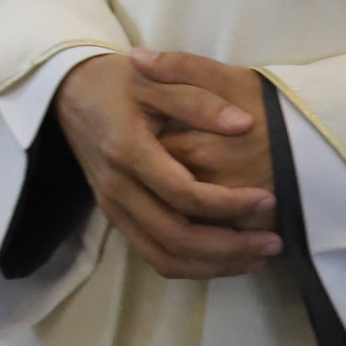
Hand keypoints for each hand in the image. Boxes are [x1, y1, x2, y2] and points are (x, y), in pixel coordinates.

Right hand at [51, 53, 281, 279]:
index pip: (184, 194)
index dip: (229, 203)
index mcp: (129, 150)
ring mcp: (114, 207)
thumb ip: (200, 101)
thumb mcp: (157, 79)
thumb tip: (245, 125)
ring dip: (214, 266)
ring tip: (257, 257)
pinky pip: (154, 256)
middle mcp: (118, 187)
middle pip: (176, 238)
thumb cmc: (119, 82)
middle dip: (230, 247)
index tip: (268, 198)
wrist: (71, 93)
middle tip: (273, 242)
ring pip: (164, 258)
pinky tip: (225, 258)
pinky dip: (192, 265)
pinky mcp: (116, 217)